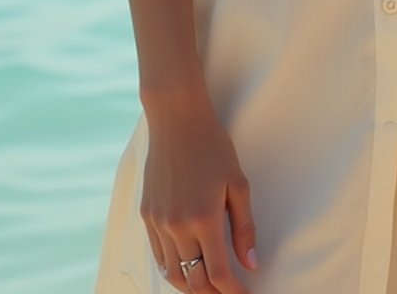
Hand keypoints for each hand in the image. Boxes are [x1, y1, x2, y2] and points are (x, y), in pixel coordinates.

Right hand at [140, 92, 257, 291]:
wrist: (176, 119)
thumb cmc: (212, 146)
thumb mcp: (237, 183)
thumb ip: (244, 227)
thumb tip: (251, 263)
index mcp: (204, 218)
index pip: (218, 273)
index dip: (232, 291)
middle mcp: (177, 226)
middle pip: (194, 280)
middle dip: (213, 293)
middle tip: (227, 292)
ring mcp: (158, 222)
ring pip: (173, 273)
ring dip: (191, 285)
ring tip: (208, 286)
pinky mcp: (146, 215)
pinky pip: (158, 255)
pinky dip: (173, 268)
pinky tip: (186, 267)